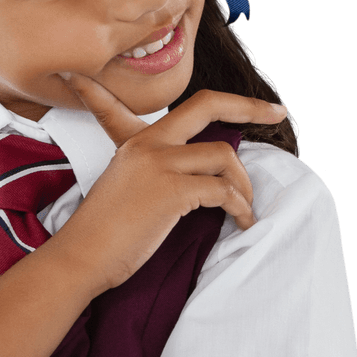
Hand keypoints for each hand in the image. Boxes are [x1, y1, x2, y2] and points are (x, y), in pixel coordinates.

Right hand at [50, 77, 287, 294]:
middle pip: (207, 105)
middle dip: (249, 106)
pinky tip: (239, 222)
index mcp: (138, 142)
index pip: (179, 106)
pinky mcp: (171, 191)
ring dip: (243, 184)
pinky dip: (239, 208)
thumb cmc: (103, 234)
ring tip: (243, 207)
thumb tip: (202, 179)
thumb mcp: (125, 187)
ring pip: (223, 156)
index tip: (254, 101)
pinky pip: (223, 191)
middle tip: (276, 115)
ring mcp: (159, 164)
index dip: (222, 99)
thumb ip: (157, 172)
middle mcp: (148, 144)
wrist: (80, 257)